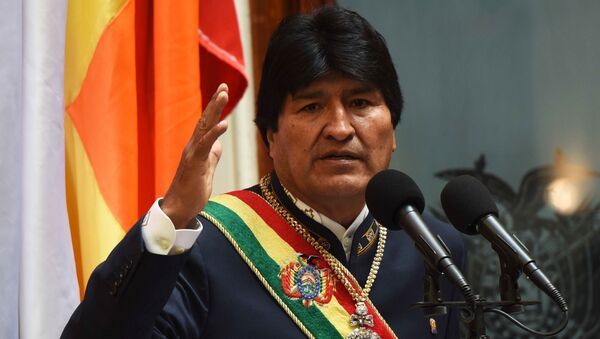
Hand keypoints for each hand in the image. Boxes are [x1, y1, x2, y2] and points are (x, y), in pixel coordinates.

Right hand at [160, 84, 228, 228]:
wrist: (178, 210)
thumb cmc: (191, 193)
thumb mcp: (207, 171)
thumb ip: (212, 157)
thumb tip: (218, 145)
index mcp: (197, 148)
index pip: (207, 124)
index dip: (215, 108)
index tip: (223, 92)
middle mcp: (192, 147)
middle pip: (205, 120)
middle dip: (214, 102)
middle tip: (223, 86)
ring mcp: (192, 154)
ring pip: (204, 127)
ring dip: (214, 110)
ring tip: (223, 95)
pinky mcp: (194, 164)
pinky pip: (204, 145)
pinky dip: (214, 133)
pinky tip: (224, 123)